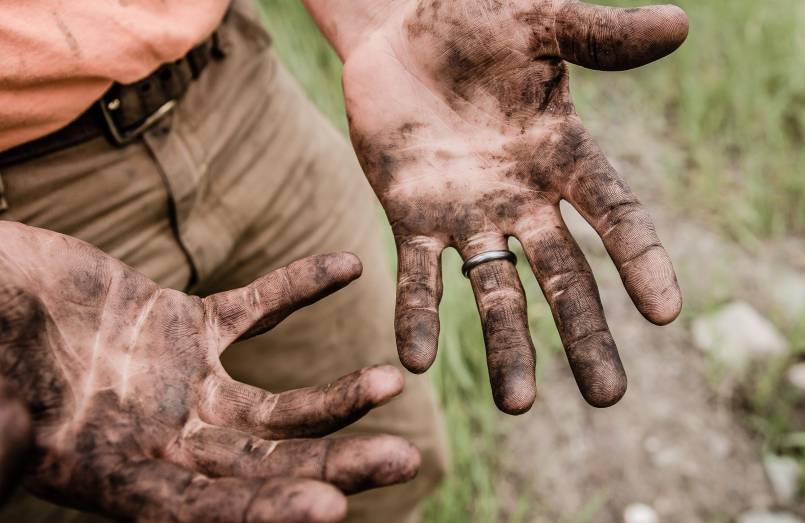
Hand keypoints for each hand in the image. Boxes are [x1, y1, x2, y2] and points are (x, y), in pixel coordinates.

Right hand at [0, 222, 418, 522]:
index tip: (328, 510)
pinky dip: (298, 287)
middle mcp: (162, 440)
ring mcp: (182, 384)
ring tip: (391, 381)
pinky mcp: (187, 326)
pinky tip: (347, 265)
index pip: (200, 510)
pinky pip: (256, 308)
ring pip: (276, 404)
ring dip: (336, 396)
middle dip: (333, 466)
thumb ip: (4, 436)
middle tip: (404, 462)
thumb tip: (11, 456)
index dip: (262, 513)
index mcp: (114, 475)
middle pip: (264, 466)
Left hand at [341, 0, 686, 412]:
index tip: (667, 312)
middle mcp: (523, 198)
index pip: (614, 214)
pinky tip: (415, 361)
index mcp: (563, 154)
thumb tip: (679, 24)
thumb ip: (600, 36)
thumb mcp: (539, 22)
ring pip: (494, 290)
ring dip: (506, 346)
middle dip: (584, 334)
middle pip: (563, 276)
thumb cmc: (474, 19)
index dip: (641, 259)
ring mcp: (468, 214)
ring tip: (516, 405)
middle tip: (608, 398)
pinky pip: (416, 275)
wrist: (398, 30)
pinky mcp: (410, 216)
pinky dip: (418, 315)